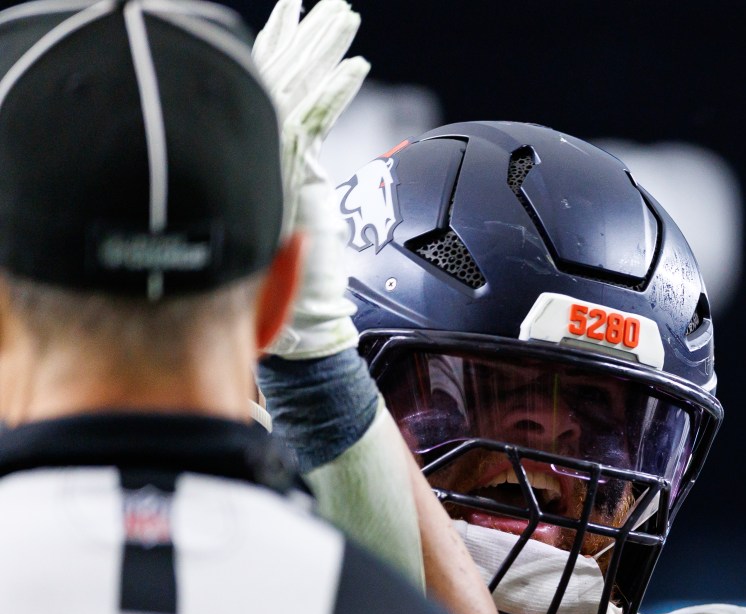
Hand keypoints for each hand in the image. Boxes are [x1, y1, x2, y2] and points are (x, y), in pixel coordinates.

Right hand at [251, 0, 368, 359]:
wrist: (293, 323)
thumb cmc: (295, 285)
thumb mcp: (295, 219)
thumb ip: (298, 182)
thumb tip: (308, 171)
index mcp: (264, 155)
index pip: (270, 86)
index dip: (281, 46)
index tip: (293, 12)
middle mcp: (263, 152)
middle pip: (284, 77)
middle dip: (307, 35)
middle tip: (329, 2)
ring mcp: (272, 162)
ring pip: (297, 89)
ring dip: (323, 49)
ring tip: (345, 14)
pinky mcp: (290, 178)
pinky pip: (315, 125)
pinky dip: (335, 93)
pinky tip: (357, 66)